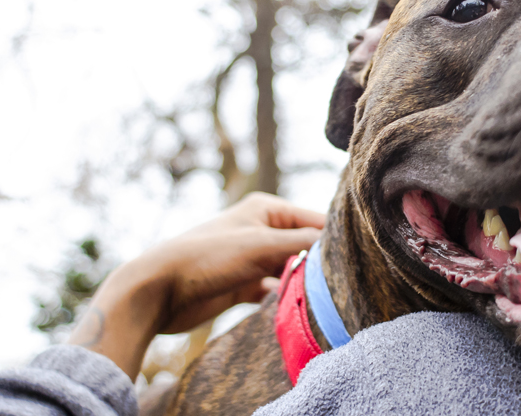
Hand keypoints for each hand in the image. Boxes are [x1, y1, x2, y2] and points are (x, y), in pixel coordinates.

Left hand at [68, 192, 323, 379]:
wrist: (159, 291)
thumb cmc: (208, 257)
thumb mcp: (262, 245)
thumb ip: (302, 243)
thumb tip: (339, 245)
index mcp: (266, 210)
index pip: (314, 220)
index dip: (336, 238)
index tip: (361, 258)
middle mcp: (261, 231)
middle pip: (305, 247)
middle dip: (321, 264)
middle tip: (345, 284)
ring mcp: (252, 259)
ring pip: (291, 271)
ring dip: (304, 284)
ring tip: (326, 301)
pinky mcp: (242, 285)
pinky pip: (274, 291)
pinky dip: (285, 299)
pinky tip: (298, 310)